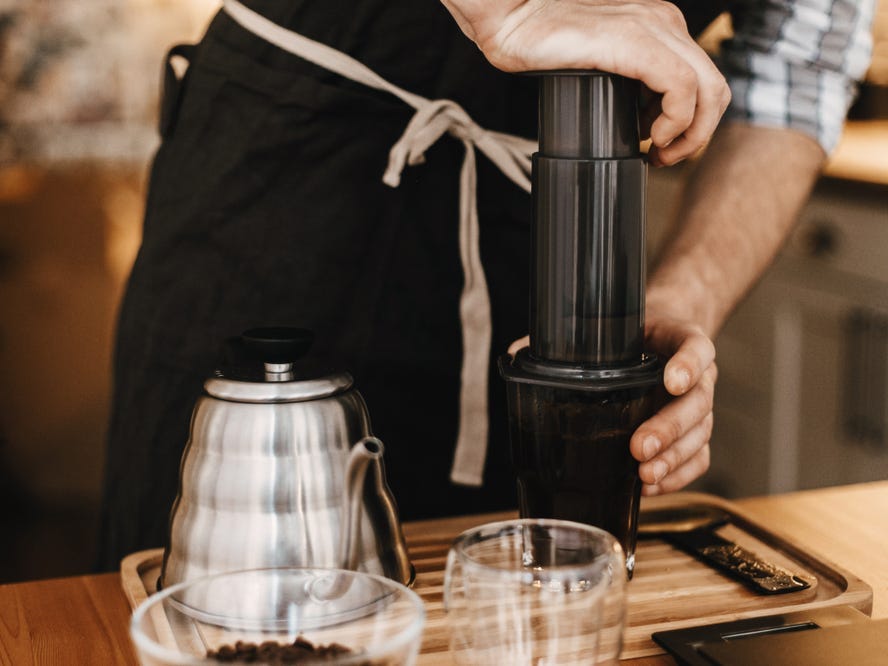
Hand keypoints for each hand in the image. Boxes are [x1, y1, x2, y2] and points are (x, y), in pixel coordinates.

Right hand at [441, 0, 729, 164]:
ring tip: (656, 152)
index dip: (693, 123)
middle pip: (715, 88)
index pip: (704, 79)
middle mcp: (664, 22)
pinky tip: (648, 137)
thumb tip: (641, 118)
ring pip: (708, 89)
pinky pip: (681, 88)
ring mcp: (653, 29)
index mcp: (659, 25)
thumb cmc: (542, 42)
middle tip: (663, 156)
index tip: (661, 146)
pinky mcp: (636, 42)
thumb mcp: (600, 64)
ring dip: (689, 134)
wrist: (513, 19)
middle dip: (697, 135)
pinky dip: (674, 122)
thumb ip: (627, 81)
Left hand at [507, 319, 714, 495]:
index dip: (689, 364)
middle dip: (669, 428)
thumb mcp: (609, 326)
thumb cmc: (631, 336)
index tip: (670, 381)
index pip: (696, 347)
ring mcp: (700, 406)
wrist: (661, 338)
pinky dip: (678, 476)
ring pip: (700, 434)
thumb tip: (517, 351)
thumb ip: (567, 338)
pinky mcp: (696, 434)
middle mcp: (698, 375)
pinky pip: (698, 459)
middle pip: (698, 402)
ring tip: (644, 474)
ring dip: (673, 458)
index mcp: (681, 340)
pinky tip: (651, 486)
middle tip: (639, 447)